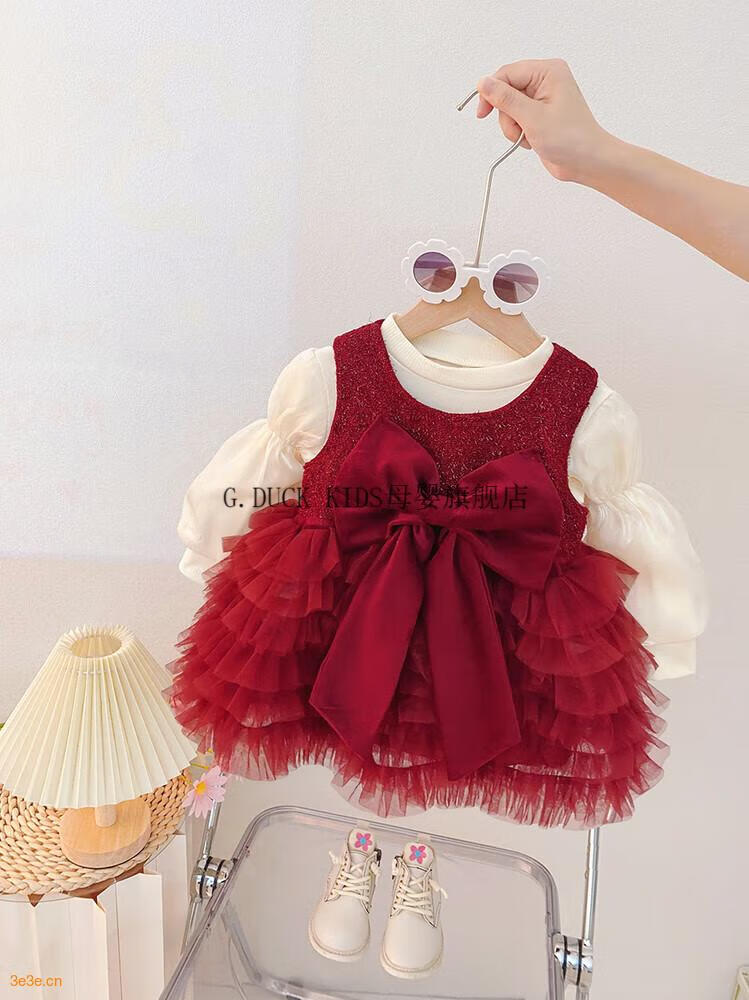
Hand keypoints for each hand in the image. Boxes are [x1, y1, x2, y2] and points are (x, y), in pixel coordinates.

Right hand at [476, 59, 611, 182]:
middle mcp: (545, 80)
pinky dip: (518, 131)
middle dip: (506, 114)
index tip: (482, 112)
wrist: (587, 162)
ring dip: (512, 126)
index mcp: (548, 71)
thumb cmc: (571, 139)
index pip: (508, 73)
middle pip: (506, 90)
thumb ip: (505, 99)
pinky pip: (516, 118)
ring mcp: (542, 98)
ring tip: (527, 137)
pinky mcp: (539, 114)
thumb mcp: (532, 117)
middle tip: (516, 129)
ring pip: (509, 107)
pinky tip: (531, 139)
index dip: (492, 91)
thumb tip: (483, 83)